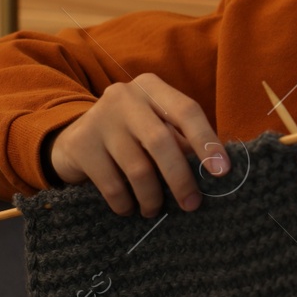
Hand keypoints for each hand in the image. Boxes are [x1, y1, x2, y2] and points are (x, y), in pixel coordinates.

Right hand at [48, 73, 227, 216]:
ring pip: (138, 168)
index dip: (207, 142)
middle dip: (181, 178)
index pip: (187, 111)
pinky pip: (112, 185)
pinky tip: (129, 208)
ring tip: (154, 209)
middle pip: (162, 141)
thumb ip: (182, 141)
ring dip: (152, 197)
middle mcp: (125, 96)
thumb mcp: (156, 128)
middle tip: (191, 204)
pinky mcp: (81, 144)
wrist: (73, 140)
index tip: (222, 172)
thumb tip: (215, 171)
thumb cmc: (130, 136)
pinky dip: (125, 203)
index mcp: (152, 87)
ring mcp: (100, 118)